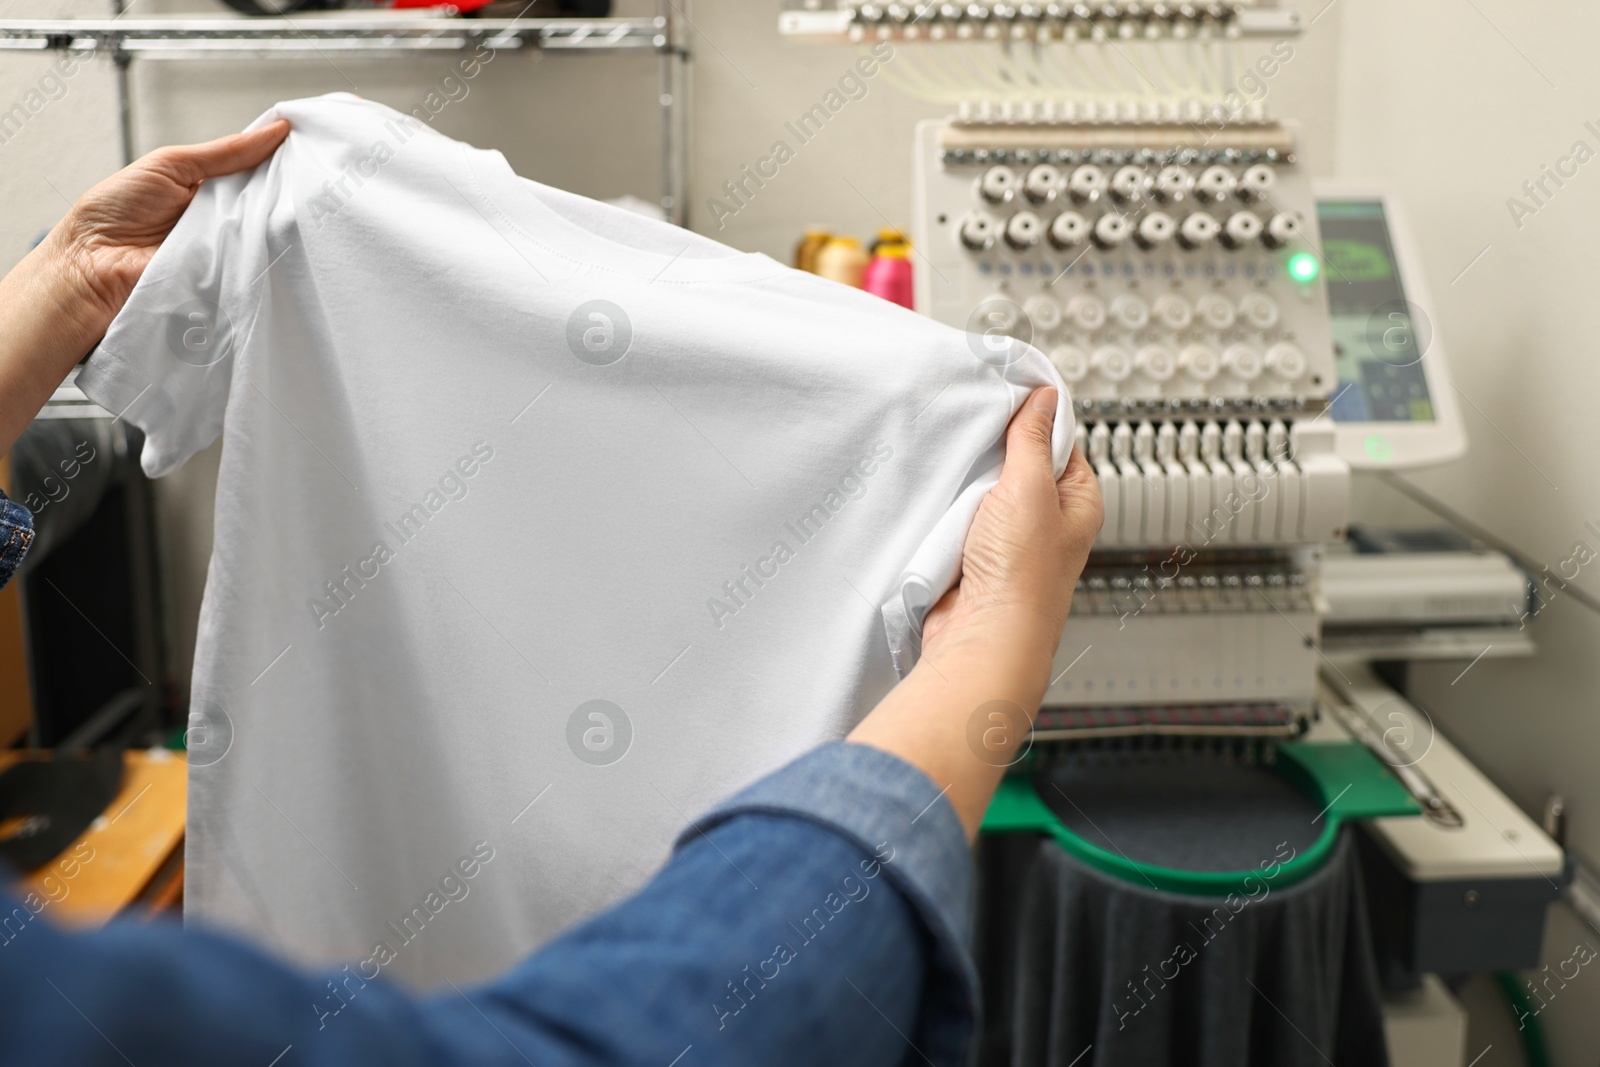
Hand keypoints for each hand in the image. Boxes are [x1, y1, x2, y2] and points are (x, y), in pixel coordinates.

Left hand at [0, 120, 288, 455]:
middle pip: (271, 200)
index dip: (284, 157)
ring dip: (278, 220)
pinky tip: (279, 240)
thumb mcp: (172, 164)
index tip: (314, 143)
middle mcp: (223, 217)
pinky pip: (257, 262)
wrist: (91, 266)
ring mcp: (229, 248)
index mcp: (210, 186)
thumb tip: (276, 130)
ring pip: (269, 231)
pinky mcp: (230, 276)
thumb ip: (225, 152)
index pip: (259, 168)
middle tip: (318, 173)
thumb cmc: (114, 212)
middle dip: (290, 188)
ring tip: (300, 204)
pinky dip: (264, 252)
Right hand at [921, 387, 1102, 677]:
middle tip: (977, 434)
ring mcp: (1011, 541)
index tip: (1009, 395)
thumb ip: (1033, 439)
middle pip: (1020, 464)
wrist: (984, 635)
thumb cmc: (1022, 576)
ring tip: (960, 475)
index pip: (1061, 441)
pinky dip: (950, 510)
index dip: (1035, 418)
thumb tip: (1044, 400)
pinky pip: (961, 519)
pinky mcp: (976, 556)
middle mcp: (1048, 522)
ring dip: (969, 484)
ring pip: (986, 492)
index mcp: (1077, 501)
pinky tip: (944, 504)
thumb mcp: (1030, 488)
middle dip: (995, 451)